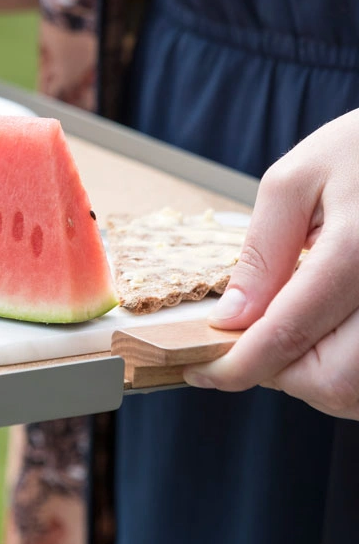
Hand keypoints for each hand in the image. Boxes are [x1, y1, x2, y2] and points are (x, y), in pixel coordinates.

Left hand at [184, 109, 358, 419]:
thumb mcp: (294, 182)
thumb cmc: (357, 151)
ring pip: (356, 391)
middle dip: (276, 375)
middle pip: (330, 381)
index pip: (286, 335)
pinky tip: (320, 333)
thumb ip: (262, 253)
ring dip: (311, 378)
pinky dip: (341, 370)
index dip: (235, 366)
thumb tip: (230, 317)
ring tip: (284, 331)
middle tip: (245, 344)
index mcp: (355, 253)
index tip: (200, 371)